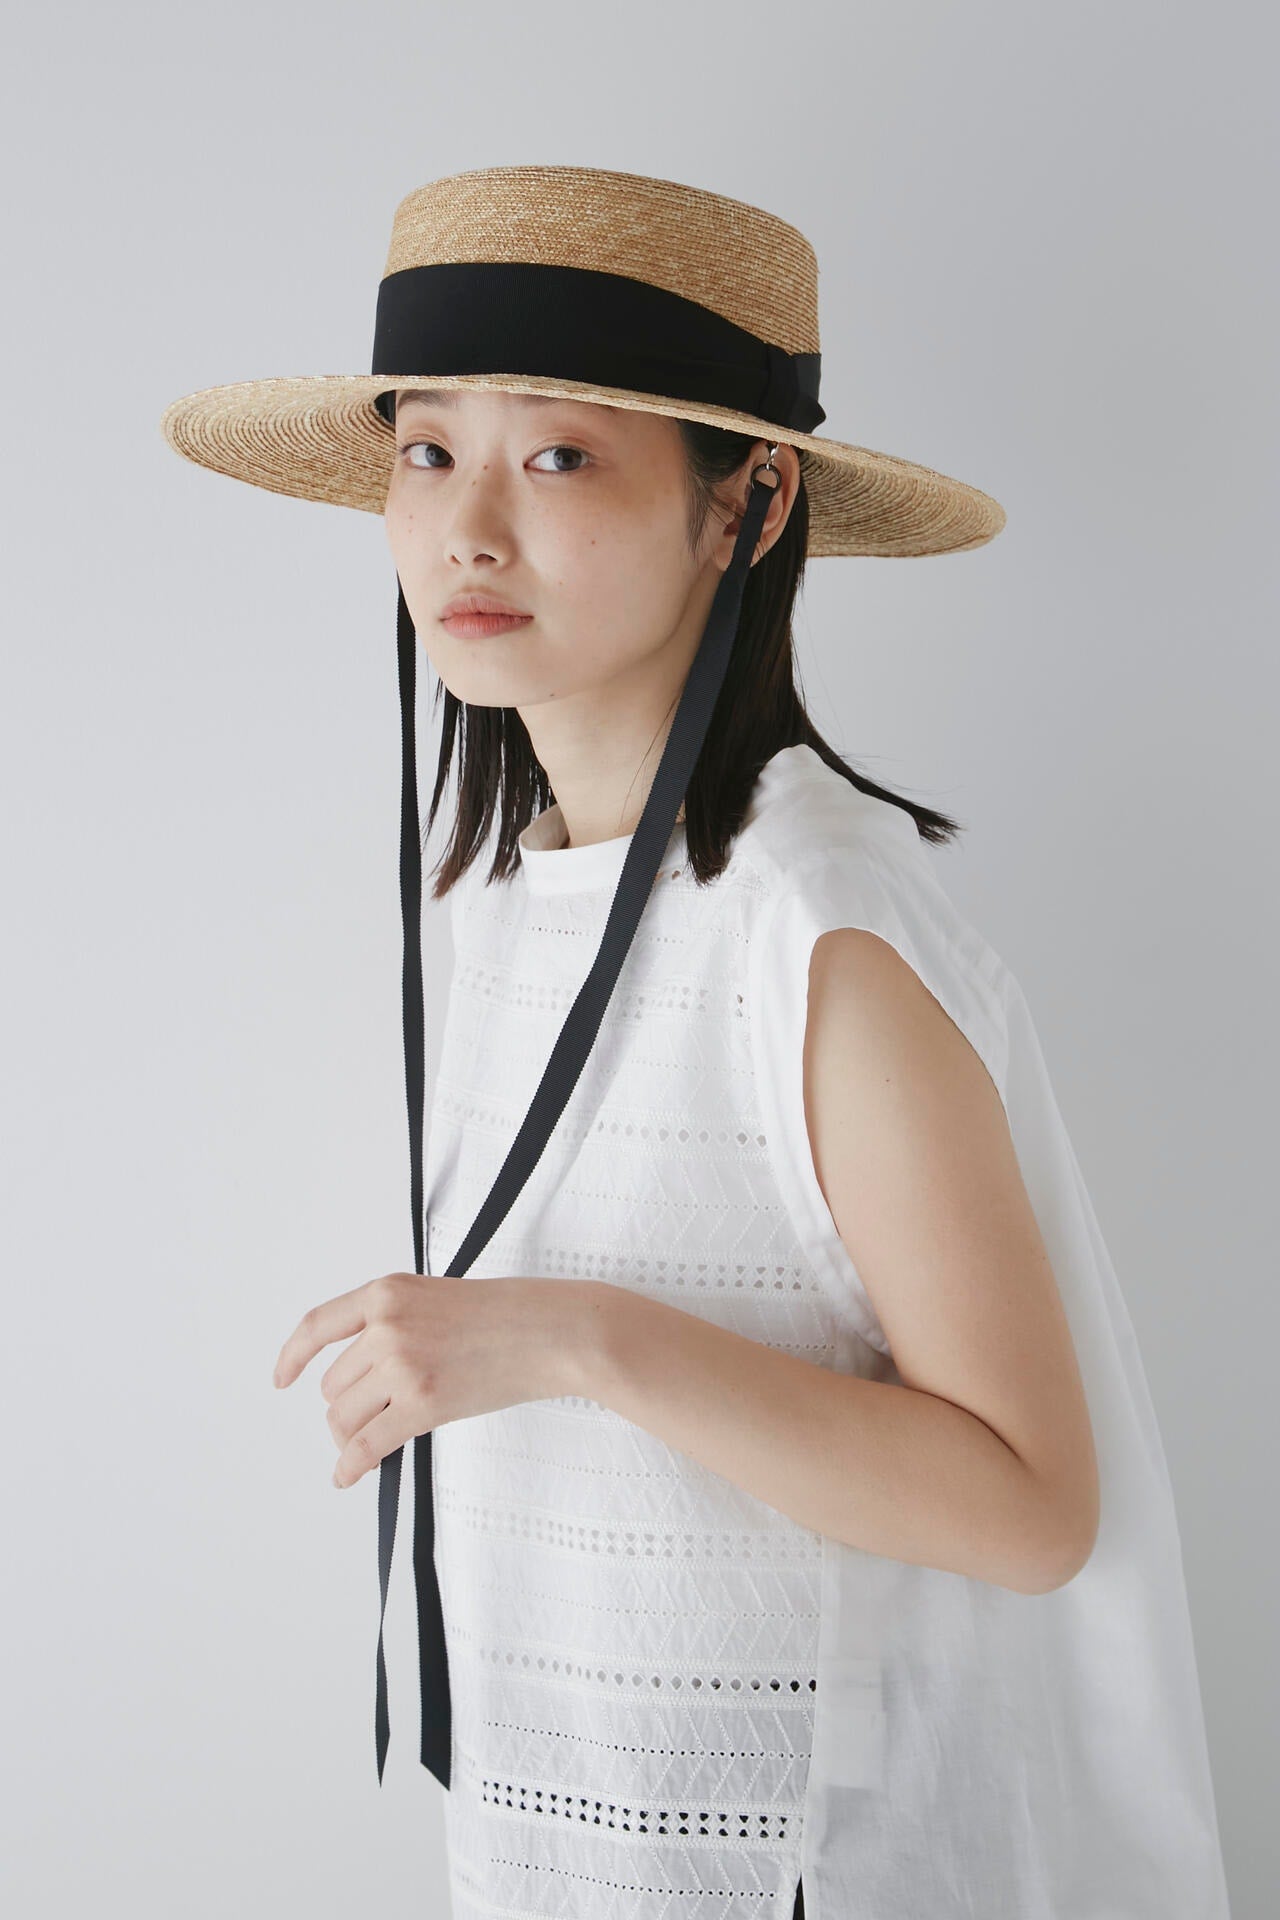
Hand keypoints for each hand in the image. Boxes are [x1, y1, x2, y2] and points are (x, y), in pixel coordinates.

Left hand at [271, 1271, 602, 1487]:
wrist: (549, 1331)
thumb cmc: (506, 1314)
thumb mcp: (435, 1297)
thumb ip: (394, 1322)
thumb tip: (361, 1376)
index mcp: (387, 1292)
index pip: (318, 1325)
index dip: (292, 1357)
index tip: (282, 1378)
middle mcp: (386, 1326)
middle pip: (334, 1384)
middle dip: (349, 1405)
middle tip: (376, 1414)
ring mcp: (402, 1365)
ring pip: (346, 1416)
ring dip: (356, 1432)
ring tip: (381, 1434)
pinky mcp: (421, 1404)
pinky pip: (365, 1445)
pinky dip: (350, 1466)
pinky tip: (348, 1474)